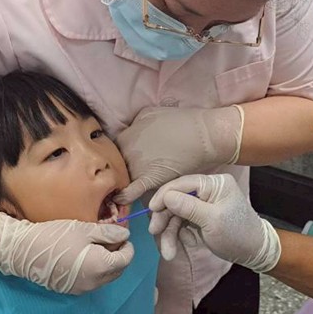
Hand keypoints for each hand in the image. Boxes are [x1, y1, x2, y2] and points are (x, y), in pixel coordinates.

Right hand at [0, 213, 133, 293]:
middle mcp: (94, 282)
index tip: (122, 236)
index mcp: (101, 266)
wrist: (25, 252)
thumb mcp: (85, 229)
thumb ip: (108, 233)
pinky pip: (91, 281)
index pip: (125, 259)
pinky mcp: (71, 290)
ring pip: (105, 277)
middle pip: (117, 271)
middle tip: (111, 240)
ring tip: (96, 247)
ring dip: (107, 264)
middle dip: (118, 256)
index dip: (127, 247)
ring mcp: (82, 288)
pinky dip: (94, 270)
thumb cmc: (55, 237)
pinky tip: (83, 256)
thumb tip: (125, 235)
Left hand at [114, 105, 242, 204]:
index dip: (114, 157)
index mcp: (126, 136)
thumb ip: (133, 125)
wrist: (202, 135)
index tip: (119, 161)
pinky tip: (120, 200)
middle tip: (122, 175)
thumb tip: (129, 135)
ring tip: (120, 188)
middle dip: (117, 170)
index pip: (111, 151)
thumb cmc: (180, 121)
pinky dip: (124, 197)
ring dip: (121, 183)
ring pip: (121, 179)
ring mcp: (137, 166)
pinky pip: (130, 192)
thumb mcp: (149, 113)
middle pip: (114, 165)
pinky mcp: (149, 179)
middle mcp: (127, 151)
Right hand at [148, 174, 279, 272]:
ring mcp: (204, 204)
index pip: (183, 183)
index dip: (165, 195)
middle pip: (177, 199)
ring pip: (177, 214)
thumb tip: (166, 196)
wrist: (253, 252)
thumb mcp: (212, 221)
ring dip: (170, 233)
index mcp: (215, 184)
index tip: (152, 209)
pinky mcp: (201, 217)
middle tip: (155, 232)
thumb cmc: (238, 235)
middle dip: (166, 219)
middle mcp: (208, 190)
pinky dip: (179, 236)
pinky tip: (182, 246)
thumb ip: (188, 207)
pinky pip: (183, 223)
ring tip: (168, 252)